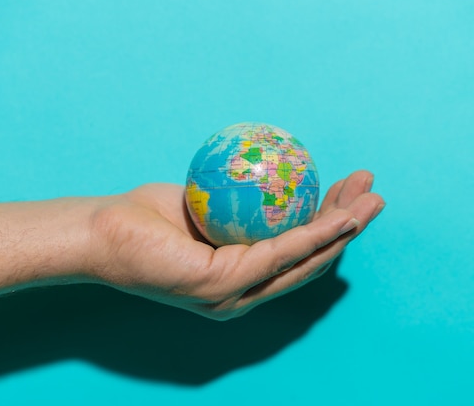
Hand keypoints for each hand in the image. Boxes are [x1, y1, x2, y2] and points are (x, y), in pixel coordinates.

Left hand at [90, 170, 384, 319]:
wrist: (98, 233)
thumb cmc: (144, 218)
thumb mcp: (202, 206)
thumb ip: (237, 204)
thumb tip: (266, 177)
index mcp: (239, 278)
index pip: (295, 256)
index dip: (329, 228)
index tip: (349, 194)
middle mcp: (242, 293)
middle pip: (309, 262)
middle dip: (347, 228)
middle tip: (375, 196)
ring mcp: (234, 295)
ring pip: (303, 261)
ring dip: (342, 231)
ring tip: (372, 200)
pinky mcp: (221, 287)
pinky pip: (277, 254)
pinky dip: (313, 233)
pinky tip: (338, 214)